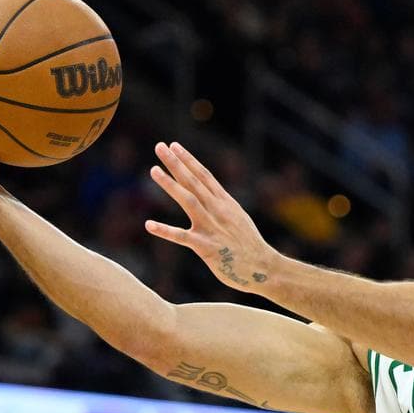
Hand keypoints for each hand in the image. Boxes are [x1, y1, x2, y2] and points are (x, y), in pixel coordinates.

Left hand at [146, 142, 276, 291]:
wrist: (264, 267)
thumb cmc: (249, 245)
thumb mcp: (238, 218)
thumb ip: (222, 206)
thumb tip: (212, 195)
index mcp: (225, 203)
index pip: (204, 176)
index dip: (189, 160)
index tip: (175, 145)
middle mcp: (218, 210)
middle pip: (194, 182)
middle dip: (176, 163)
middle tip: (160, 146)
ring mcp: (212, 227)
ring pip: (188, 201)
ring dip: (170, 185)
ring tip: (153, 170)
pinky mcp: (206, 247)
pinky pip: (182, 237)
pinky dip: (165, 231)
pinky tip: (149, 225)